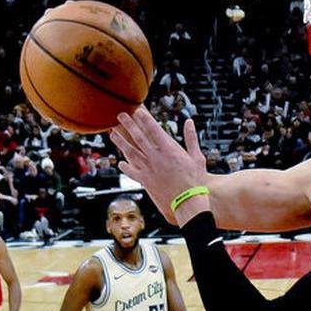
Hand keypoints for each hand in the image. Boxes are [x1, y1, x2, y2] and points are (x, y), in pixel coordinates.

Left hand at [111, 108, 209, 225]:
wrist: (187, 201)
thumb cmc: (195, 180)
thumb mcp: (197, 156)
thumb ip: (191, 138)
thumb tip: (189, 122)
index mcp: (169, 149)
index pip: (153, 129)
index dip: (144, 118)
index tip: (137, 110)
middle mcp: (155, 157)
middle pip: (138, 137)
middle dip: (128, 125)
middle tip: (120, 115)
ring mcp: (148, 169)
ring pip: (131, 152)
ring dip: (121, 142)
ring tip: (113, 133)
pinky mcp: (145, 181)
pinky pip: (132, 172)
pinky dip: (126, 167)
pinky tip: (121, 163)